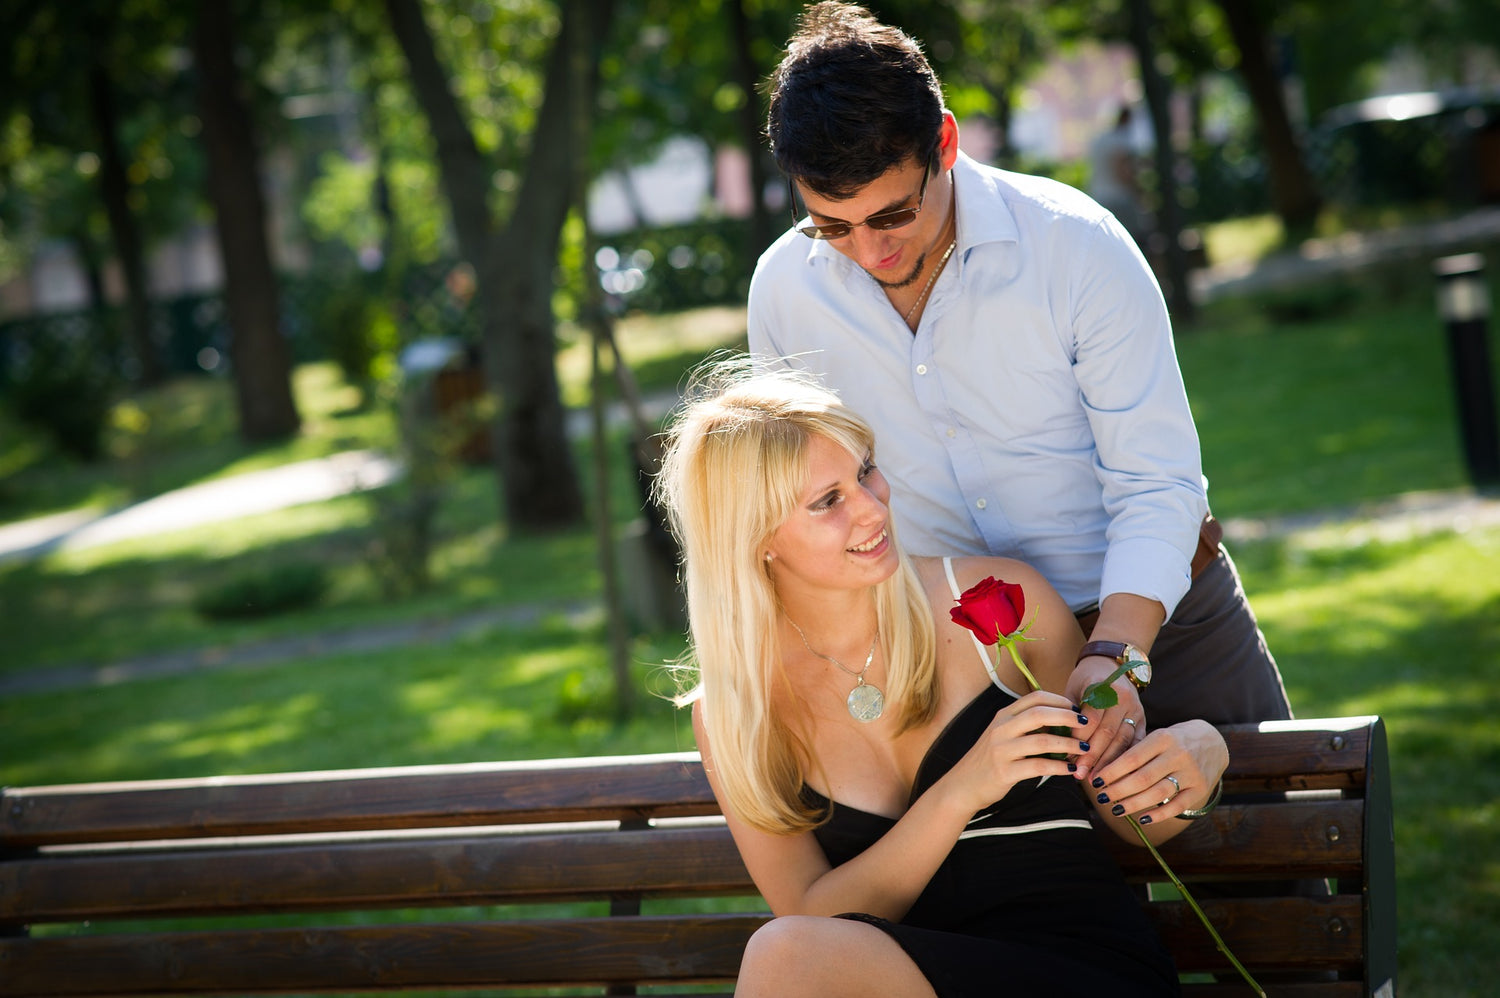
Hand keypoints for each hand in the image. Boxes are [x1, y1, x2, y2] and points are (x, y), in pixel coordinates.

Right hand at [948, 690, 1089, 813]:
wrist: (963, 785)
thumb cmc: (989, 759)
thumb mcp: (1002, 734)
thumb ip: (1025, 724)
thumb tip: (1060, 718)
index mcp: (1003, 716)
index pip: (1035, 698)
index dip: (1059, 700)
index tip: (1077, 708)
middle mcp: (1001, 729)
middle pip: (1039, 714)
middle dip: (1067, 716)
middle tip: (1086, 723)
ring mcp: (1001, 750)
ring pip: (1041, 741)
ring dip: (1067, 744)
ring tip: (1084, 749)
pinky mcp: (1004, 772)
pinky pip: (1038, 767)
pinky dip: (1058, 768)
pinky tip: (1070, 770)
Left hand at [1064, 656, 1144, 783]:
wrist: (1111, 665)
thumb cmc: (1085, 680)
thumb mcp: (1072, 689)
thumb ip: (1067, 713)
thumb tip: (1057, 744)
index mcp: (1103, 686)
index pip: (1091, 717)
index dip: (1079, 738)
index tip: (1067, 756)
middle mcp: (1123, 698)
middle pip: (1108, 732)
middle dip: (1093, 756)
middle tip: (1080, 774)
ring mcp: (1136, 710)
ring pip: (1123, 741)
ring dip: (1108, 763)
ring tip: (1095, 780)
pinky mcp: (1143, 720)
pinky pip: (1135, 744)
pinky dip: (1124, 760)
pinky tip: (1114, 775)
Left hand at [1089, 720, 1226, 827]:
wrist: (1213, 741)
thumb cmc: (1174, 740)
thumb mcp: (1157, 737)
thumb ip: (1136, 752)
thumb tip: (1103, 772)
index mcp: (1163, 738)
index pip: (1132, 758)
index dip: (1111, 772)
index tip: (1095, 781)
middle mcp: (1179, 754)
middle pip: (1142, 778)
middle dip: (1118, 790)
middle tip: (1102, 798)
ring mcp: (1191, 773)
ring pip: (1158, 793)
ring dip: (1134, 804)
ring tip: (1117, 810)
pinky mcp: (1200, 789)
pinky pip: (1177, 806)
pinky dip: (1158, 814)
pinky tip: (1142, 818)